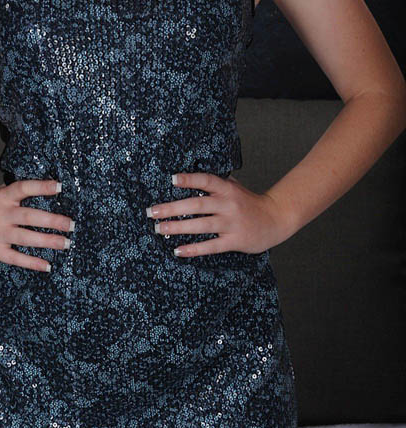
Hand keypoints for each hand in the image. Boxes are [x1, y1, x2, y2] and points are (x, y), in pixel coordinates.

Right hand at [0, 179, 73, 271]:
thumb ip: (15, 192)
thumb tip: (43, 187)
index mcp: (3, 197)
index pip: (24, 188)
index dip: (42, 186)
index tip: (60, 186)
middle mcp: (2, 214)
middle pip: (30, 216)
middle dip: (53, 221)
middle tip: (72, 224)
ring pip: (26, 238)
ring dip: (48, 241)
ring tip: (66, 243)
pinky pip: (16, 258)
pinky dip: (32, 262)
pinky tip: (47, 265)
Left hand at [147, 171, 292, 255]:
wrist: (275, 219)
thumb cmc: (248, 202)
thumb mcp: (234, 187)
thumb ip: (215, 183)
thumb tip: (187, 177)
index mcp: (227, 188)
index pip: (206, 180)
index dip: (189, 179)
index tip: (171, 179)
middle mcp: (228, 204)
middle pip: (197, 205)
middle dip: (172, 208)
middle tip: (152, 211)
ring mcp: (231, 223)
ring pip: (200, 226)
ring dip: (177, 228)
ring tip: (159, 229)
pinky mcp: (235, 241)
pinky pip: (211, 246)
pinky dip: (193, 249)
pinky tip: (178, 250)